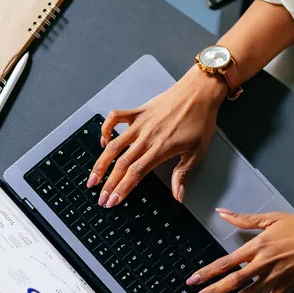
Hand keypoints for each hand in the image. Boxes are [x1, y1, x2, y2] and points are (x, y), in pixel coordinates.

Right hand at [88, 66, 226, 207]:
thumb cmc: (201, 120)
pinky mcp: (138, 111)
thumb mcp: (198, 151)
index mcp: (162, 149)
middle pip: (122, 163)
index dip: (122, 189)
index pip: (136, 173)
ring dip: (101, 163)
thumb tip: (178, 196)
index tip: (113, 201)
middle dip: (109, 183)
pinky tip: (103, 141)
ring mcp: (140, 123)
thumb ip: (183, 174)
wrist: (200, 91)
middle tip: (101, 198)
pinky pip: (115, 117)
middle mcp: (147, 137)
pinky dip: (105, 128)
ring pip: (114, 145)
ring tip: (93, 178)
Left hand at [188, 210, 293, 292]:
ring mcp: (273, 280)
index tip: (193, 281)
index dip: (207, 273)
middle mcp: (262, 266)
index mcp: (256, 247)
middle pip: (231, 283)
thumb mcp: (270, 219)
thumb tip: (222, 213)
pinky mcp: (284, 290)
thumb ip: (244, 219)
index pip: (225, 263)